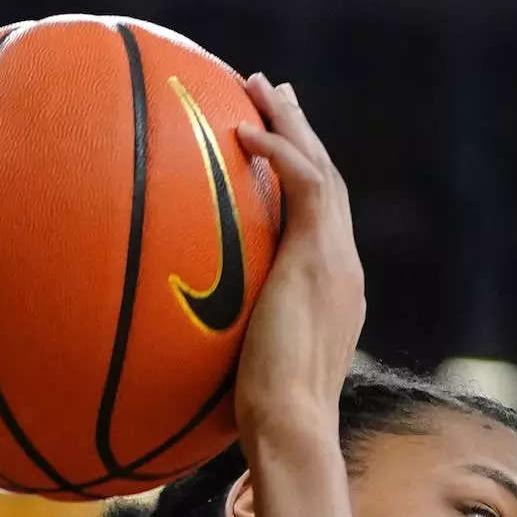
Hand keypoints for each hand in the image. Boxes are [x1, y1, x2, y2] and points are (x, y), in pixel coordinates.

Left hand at [230, 76, 364, 462]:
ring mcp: (337, 262)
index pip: (321, 219)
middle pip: (328, 181)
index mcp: (332, 290)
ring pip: (322, 170)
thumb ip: (225, 345)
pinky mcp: (319, 260)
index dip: (300, 177)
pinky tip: (244, 133)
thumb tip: (174, 353)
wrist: (291, 429)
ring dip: (291, 125)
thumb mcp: (242, 370)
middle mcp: (343, 268)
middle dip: (301, 133)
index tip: (272, 150)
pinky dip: (279, 154)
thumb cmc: (260, 422)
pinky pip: (306, 186)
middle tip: (276, 95)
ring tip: (262, 87)